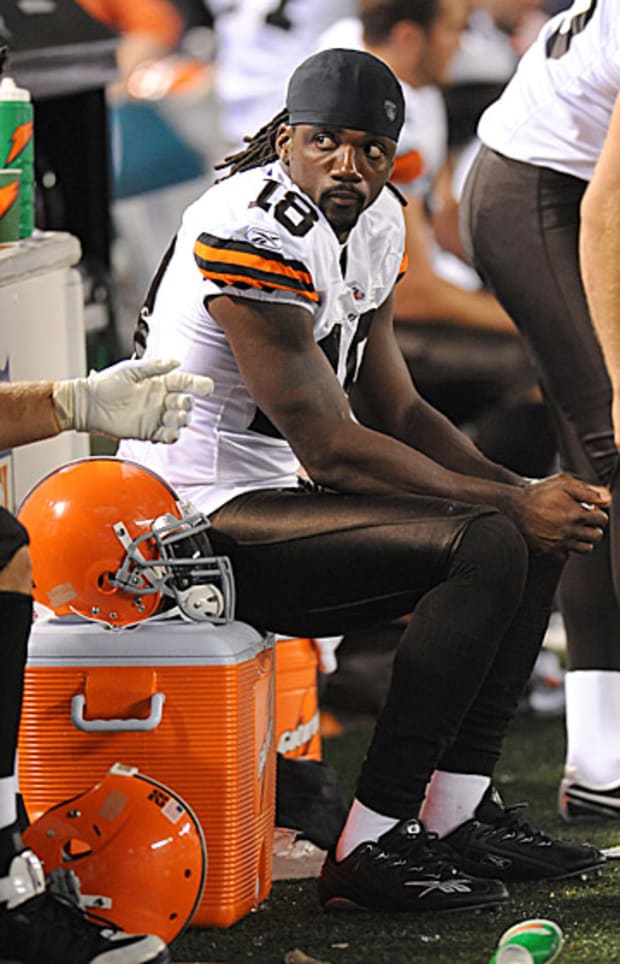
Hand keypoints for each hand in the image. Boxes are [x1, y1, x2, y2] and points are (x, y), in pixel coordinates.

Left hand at [53, 358, 213, 442]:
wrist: (89, 404)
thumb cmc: (107, 383)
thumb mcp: (131, 370)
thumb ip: (154, 367)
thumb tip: (176, 362)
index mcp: (160, 382)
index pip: (186, 383)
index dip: (199, 385)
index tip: (207, 387)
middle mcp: (161, 400)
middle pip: (186, 404)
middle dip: (186, 404)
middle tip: (178, 403)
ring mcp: (156, 417)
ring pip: (180, 421)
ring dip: (181, 420)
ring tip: (173, 416)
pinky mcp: (149, 432)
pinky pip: (168, 436)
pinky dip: (172, 435)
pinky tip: (169, 431)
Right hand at [508, 474, 609, 554]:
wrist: (511, 508)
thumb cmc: (536, 494)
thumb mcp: (562, 484)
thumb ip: (586, 491)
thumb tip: (604, 499)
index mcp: (576, 514)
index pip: (601, 520)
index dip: (600, 515)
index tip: (593, 513)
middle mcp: (570, 531)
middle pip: (596, 537)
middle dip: (595, 529)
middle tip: (587, 524)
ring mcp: (559, 543)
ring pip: (585, 549)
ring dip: (584, 541)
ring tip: (576, 533)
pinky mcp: (548, 550)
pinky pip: (564, 556)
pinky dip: (565, 549)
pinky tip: (560, 539)